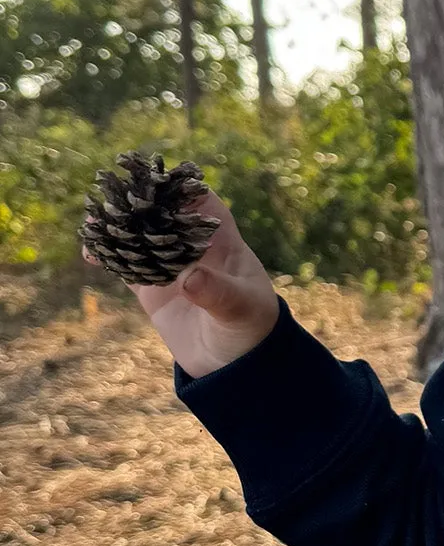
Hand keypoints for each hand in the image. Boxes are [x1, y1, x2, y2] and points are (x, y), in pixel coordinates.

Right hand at [83, 188, 280, 376]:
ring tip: (93, 222)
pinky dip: (109, 258)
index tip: (151, 182)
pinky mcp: (153, 290)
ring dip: (117, 228)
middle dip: (138, 204)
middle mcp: (193, 248)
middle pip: (162, 215)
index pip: (200, 202)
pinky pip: (127, 268)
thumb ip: (217, 292)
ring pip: (139, 238)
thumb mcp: (240, 309)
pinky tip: (90, 253)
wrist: (235, 363)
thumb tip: (190, 278)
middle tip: (111, 198)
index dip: (178, 188)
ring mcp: (170, 267)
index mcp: (221, 241)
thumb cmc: (251, 327)